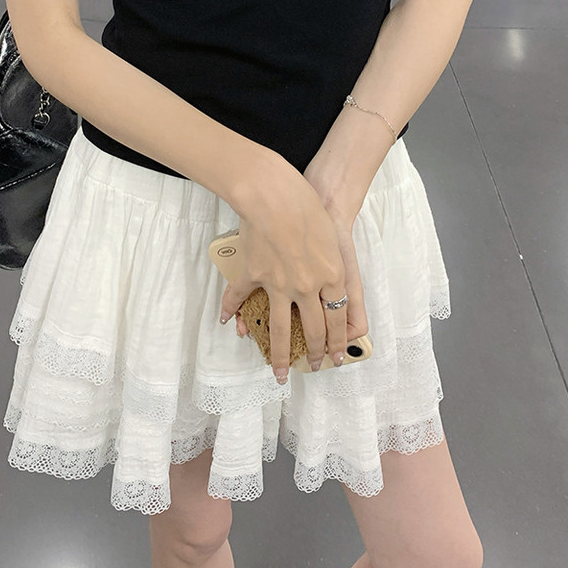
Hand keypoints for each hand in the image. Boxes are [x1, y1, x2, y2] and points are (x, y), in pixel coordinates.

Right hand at [232, 157, 369, 347]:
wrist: (277, 195)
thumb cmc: (307, 206)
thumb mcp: (331, 238)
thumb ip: (333, 265)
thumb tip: (330, 284)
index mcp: (333, 276)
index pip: (338, 318)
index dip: (338, 340)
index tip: (336, 356)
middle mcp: (308, 287)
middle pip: (314, 330)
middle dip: (315, 353)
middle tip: (314, 366)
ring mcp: (280, 285)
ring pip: (281, 328)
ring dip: (278, 354)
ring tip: (278, 371)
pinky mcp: (256, 275)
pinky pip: (242, 298)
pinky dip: (233, 311)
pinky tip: (230, 322)